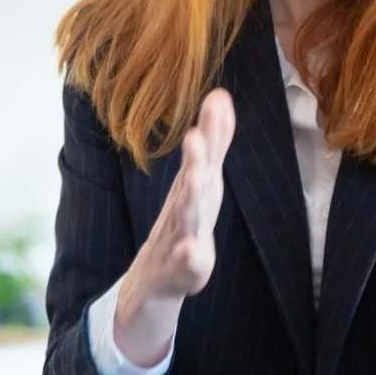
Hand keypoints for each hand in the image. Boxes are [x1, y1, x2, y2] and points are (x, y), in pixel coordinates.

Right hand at [113, 89, 234, 366]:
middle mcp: (184, 206)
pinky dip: (188, 256)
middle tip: (197, 134)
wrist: (154, 279)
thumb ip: (215, 141)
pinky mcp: (182, 269)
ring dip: (190, 198)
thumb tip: (221, 95)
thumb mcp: (203, 179)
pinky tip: (191, 250)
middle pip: (193, 181)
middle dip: (196, 159)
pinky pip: (185, 263)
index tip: (217, 99)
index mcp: (194, 186)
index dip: (212, 130)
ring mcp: (180, 237)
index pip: (206, 155)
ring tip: (196, 178)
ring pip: (187, 218)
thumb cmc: (185, 221)